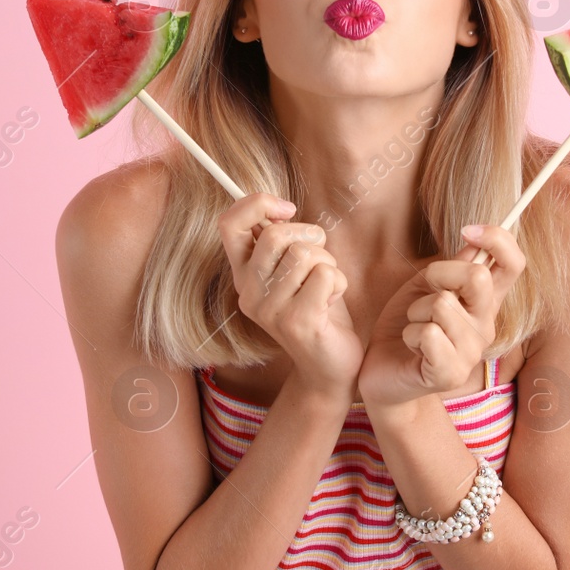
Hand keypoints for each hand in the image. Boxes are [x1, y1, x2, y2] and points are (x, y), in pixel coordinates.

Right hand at [216, 192, 360, 400]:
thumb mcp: (293, 269)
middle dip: (310, 235)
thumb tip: (277, 207)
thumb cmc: (316, 308)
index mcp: (243, 274)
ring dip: (328, 263)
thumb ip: (281, 242)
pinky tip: (332, 302)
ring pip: (305, 254)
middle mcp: (248, 292)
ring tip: (326, 286)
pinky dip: (339, 282)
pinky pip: (326, 275)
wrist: (329, 365)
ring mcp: (270, 310)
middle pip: (276, 234)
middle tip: (319, 256)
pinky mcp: (297, 322)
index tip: (287, 209)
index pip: (229, 224)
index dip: (258, 203)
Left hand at [358, 224, 526, 407]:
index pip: (513, 263)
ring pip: (442, 305)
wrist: (383, 370)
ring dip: (416, 311)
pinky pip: (429, 334)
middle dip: (439, 273)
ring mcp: (471, 352)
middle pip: (477, 278)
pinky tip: (413, 346)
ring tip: (415, 327)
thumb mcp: (426, 286)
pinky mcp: (451, 373)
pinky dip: (410, 333)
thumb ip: (453, 267)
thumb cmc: (407, 324)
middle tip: (424, 292)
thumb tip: (476, 242)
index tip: (467, 229)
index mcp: (484, 301)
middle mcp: (485, 325)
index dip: (497, 238)